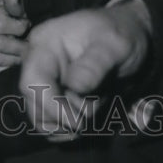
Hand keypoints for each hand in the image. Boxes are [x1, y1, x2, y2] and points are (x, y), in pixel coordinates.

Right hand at [0, 0, 30, 77]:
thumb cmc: (22, 21)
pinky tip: (12, 64)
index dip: (18, 28)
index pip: (0, 24)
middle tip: (29, 47)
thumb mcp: (23, 12)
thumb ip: (17, 6)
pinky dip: (3, 69)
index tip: (27, 26)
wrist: (16, 36)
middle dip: (19, 48)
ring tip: (23, 56)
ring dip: (13, 60)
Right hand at [18, 1, 152, 140]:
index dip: (52, 106)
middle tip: (94, 111)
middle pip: (34, 104)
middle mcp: (38, 63)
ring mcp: (45, 80)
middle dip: (64, 117)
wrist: (130, 33)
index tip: (80, 122)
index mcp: (44, 44)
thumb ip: (95, 64)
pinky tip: (87, 121)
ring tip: (94, 108)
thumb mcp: (115, 44)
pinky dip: (67, 129)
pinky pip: (50, 122)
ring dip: (68, 125)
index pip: (32, 82)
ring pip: (42, 117)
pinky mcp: (54, 94)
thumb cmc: (122, 34)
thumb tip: (74, 87)